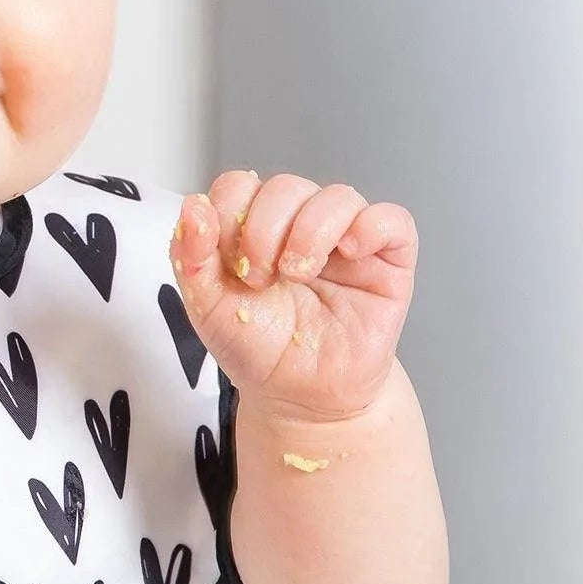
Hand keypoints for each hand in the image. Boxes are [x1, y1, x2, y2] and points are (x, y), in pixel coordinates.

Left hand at [169, 171, 416, 421]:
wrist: (301, 396)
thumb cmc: (259, 349)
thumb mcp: (208, 308)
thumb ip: (191, 257)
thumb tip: (192, 206)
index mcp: (253, 228)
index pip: (238, 187)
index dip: (227, 215)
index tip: (228, 264)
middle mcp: (300, 226)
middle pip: (285, 187)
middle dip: (264, 230)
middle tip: (260, 279)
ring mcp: (346, 240)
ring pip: (337, 197)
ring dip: (310, 232)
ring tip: (299, 276)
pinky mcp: (387, 261)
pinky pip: (392, 220)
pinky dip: (370, 227)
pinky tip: (349, 253)